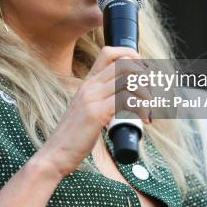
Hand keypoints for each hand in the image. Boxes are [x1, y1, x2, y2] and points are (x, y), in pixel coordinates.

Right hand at [34, 46, 151, 177]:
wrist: (55, 154)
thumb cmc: (73, 137)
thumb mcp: (86, 111)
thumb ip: (101, 101)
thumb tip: (126, 100)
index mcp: (88, 83)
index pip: (109, 53)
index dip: (130, 56)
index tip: (143, 72)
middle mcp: (89, 86)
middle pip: (124, 64)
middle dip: (145, 77)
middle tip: (151, 96)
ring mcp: (92, 98)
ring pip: (128, 79)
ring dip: (146, 93)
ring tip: (150, 110)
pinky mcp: (96, 113)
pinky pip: (126, 99)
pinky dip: (141, 108)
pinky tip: (144, 120)